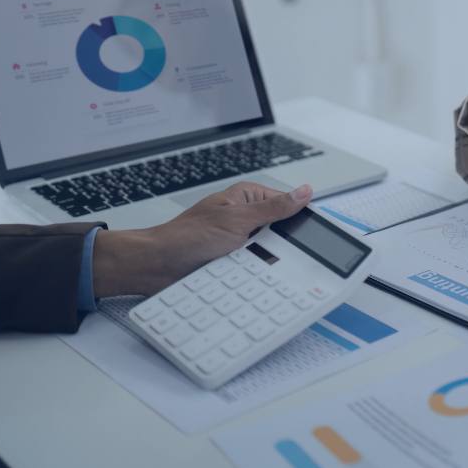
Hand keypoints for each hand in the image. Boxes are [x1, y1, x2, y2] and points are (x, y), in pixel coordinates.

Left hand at [92, 182, 311, 296]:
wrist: (157, 265)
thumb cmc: (187, 237)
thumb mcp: (237, 219)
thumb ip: (273, 208)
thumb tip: (303, 192)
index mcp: (247, 197)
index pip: (286, 204)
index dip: (298, 218)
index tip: (310, 234)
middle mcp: (244, 216)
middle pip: (279, 229)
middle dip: (279, 243)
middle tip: (275, 251)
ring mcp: (239, 238)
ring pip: (268, 250)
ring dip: (264, 259)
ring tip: (256, 263)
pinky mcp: (233, 258)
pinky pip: (254, 265)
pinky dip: (254, 271)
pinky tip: (252, 275)